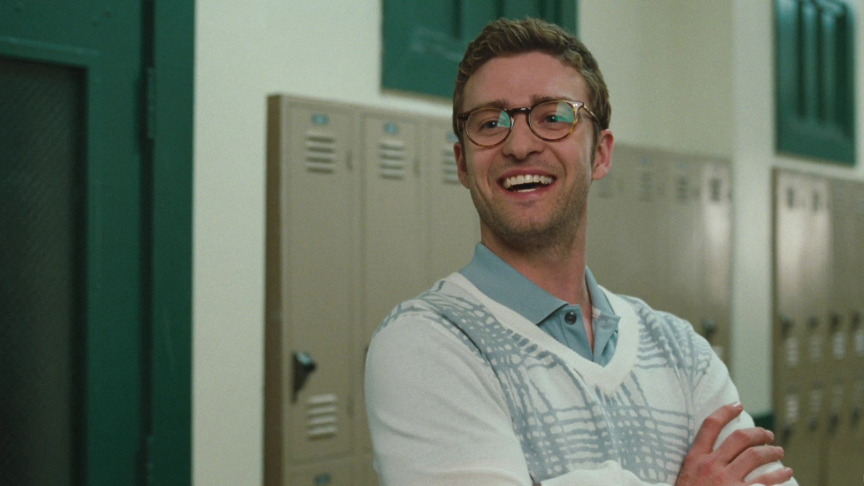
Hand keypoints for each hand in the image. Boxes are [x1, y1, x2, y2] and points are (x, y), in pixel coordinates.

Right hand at [675, 402, 793, 485]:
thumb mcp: (686, 476)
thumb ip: (698, 463)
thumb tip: (717, 453)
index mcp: (695, 458)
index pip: (710, 425)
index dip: (725, 411)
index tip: (738, 405)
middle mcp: (711, 465)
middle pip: (739, 438)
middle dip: (757, 432)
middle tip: (767, 434)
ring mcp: (726, 481)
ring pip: (755, 456)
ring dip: (771, 451)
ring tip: (779, 451)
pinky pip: (765, 482)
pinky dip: (779, 476)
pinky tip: (786, 473)